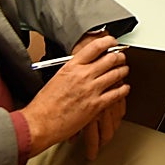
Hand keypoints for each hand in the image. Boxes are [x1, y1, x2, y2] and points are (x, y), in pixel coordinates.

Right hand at [19, 35, 129, 156]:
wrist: (40, 123)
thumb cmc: (44, 104)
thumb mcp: (57, 78)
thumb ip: (73, 69)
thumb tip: (84, 65)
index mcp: (72, 66)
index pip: (96, 46)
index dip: (109, 42)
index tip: (113, 42)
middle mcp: (83, 75)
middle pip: (111, 58)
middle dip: (119, 57)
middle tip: (121, 57)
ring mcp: (91, 90)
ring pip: (117, 74)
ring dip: (123, 71)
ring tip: (124, 70)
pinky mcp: (96, 105)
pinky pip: (117, 93)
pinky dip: (123, 89)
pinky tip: (124, 88)